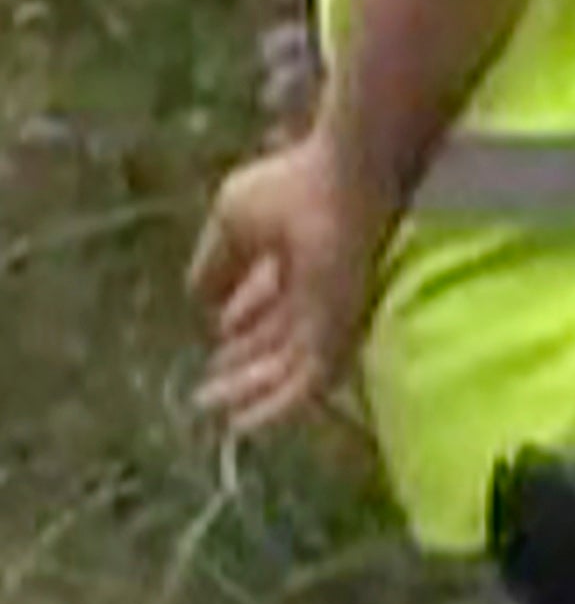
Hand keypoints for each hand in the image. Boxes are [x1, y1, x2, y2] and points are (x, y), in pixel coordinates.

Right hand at [188, 129, 390, 435]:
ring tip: (217, 412)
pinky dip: (279, 405)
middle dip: (243, 367)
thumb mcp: (234, 222)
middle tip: (206, 395)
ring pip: (292, 367)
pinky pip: (312, 381)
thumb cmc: (295, 185)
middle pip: (279, 340)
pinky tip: (245, 422)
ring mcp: (332, 312)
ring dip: (253, 392)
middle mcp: (318, 289)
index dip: (241, 326)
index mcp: (295, 256)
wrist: (348, 180)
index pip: (269, 301)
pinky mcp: (343, 331)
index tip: (213, 352)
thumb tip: (198, 298)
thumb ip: (218, 262)